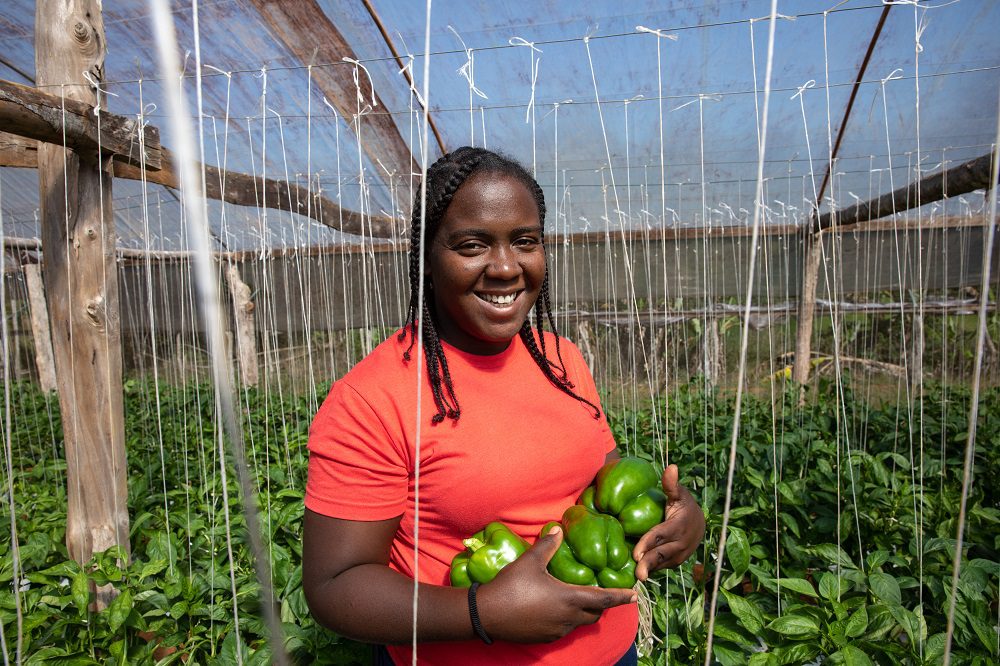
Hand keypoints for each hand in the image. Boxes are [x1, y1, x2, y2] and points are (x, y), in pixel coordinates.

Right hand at [476, 525, 636, 642]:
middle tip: (603, 593)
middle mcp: (567, 618)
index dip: (621, 597)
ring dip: (584, 612)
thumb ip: (547, 545)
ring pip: (580, 623)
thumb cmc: (511, 586)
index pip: (603, 599)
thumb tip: (558, 528)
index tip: (635, 595)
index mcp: (569, 598)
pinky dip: (568, 619)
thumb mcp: (530, 561)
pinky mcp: (545, 638)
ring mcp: (557, 630)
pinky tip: (556, 609)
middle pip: (594, 613)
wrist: (487, 615)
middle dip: (602, 604)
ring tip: (579, 599)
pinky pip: (565, 629)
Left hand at [632, 464, 704, 580]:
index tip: (636, 554)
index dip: (648, 544)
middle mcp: (680, 544)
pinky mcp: (675, 562)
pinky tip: (635, 573)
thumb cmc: (684, 505)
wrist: (700, 524)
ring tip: (633, 578)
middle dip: (648, 565)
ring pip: (661, 564)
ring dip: (648, 570)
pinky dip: (651, 570)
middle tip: (636, 574)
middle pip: (661, 555)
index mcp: (678, 526)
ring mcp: (679, 555)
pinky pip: (661, 566)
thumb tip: (672, 466)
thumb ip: (672, 484)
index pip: (660, 535)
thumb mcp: (679, 494)